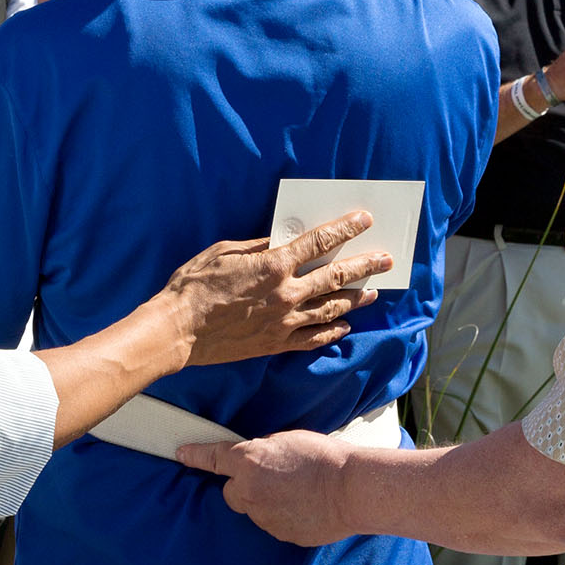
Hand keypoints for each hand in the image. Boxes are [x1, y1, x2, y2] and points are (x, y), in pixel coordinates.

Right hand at [162, 209, 392, 367]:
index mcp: (273, 265)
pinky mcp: (276, 344)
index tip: (364, 220)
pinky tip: (345, 325)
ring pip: (331, 308)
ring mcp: (284, 322)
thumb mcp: (225, 252)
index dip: (345, 229)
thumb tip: (282, 240)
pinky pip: (313, 338)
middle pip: (336, 276)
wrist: (178, 330)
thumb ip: (258, 246)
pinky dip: (332, 330)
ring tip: (373, 292)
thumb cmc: (194, 285)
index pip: (319, 242)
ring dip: (356, 298)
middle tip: (386, 259)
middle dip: (365, 265)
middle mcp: (286, 293)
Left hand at [177, 428, 357, 546]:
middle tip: (271, 479)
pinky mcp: (279, 534)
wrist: (350, 489)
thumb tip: (255, 460)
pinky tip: (303, 507)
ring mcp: (263, 517)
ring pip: (254, 509)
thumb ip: (262, 451)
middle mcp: (249, 491)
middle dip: (244, 487)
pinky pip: (273, 523)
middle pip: (232, 493)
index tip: (181, 454)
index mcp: (249, 462)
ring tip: (297, 492)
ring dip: (267, 502)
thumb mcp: (286, 440)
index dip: (195, 456)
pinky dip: (283, 516)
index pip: (213, 459)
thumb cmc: (323, 458)